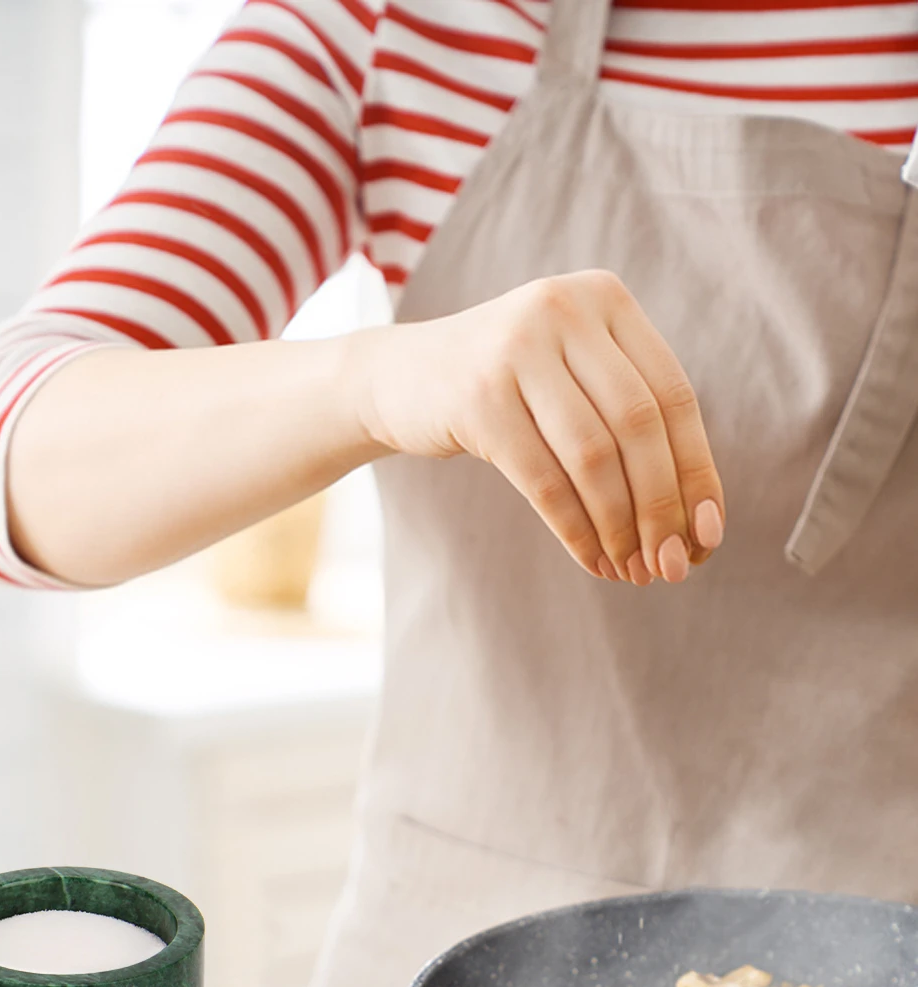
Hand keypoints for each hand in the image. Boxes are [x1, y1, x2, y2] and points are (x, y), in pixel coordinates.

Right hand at [351, 270, 723, 582]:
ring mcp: (517, 350)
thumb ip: (628, 415)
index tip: (708, 534)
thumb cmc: (503, 389)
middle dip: (661, 507)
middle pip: (639, 426)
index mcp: (606, 298)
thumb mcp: (569, 376)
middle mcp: (565, 311)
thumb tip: (697, 519)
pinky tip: (592, 559)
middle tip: (671, 566)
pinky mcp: (477, 399)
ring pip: (593, 456)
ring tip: (631, 570)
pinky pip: (543, 479)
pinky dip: (575, 529)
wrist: (398, 378)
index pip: (673, 395)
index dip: (696, 471)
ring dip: (619, 525)